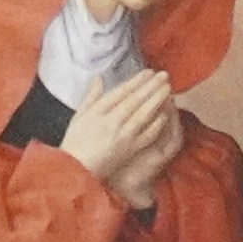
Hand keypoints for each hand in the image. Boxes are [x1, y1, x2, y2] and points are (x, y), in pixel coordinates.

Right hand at [59, 66, 182, 206]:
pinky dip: (156, 123)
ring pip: (143, 115)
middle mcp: (112, 121)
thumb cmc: (75, 142)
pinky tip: (165, 114)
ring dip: (157, 101)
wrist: (77, 169)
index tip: (149, 72)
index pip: (121, 92)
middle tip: (164, 75)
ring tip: (168, 89)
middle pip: (135, 100)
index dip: (137, 81)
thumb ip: (91, 96)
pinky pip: (147, 134)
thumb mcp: (78, 115)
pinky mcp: (130, 149)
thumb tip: (99, 78)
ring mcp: (123, 136)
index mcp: (98, 111)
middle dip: (151, 86)